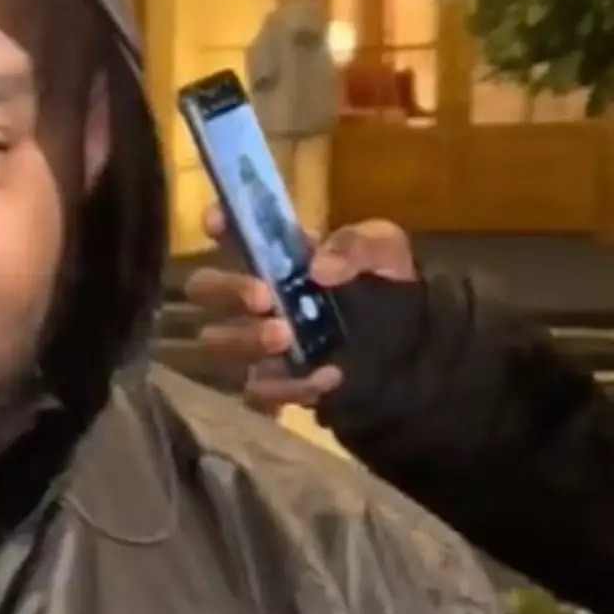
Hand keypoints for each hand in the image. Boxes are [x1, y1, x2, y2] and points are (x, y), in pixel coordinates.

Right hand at [185, 208, 415, 413]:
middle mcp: (256, 296)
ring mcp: (258, 343)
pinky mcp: (273, 385)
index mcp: (279, 254)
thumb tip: (319, 269)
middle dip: (226, 291)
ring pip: (217, 342)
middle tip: (263, 298)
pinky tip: (326, 377)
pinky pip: (256, 391)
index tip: (217, 222)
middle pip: (204, 289)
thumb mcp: (385, 253)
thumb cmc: (386, 290)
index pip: (232, 231)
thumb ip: (358, 246)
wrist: (409, 355)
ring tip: (286, 338)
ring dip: (246, 339)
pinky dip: (287, 387)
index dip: (218, 223)